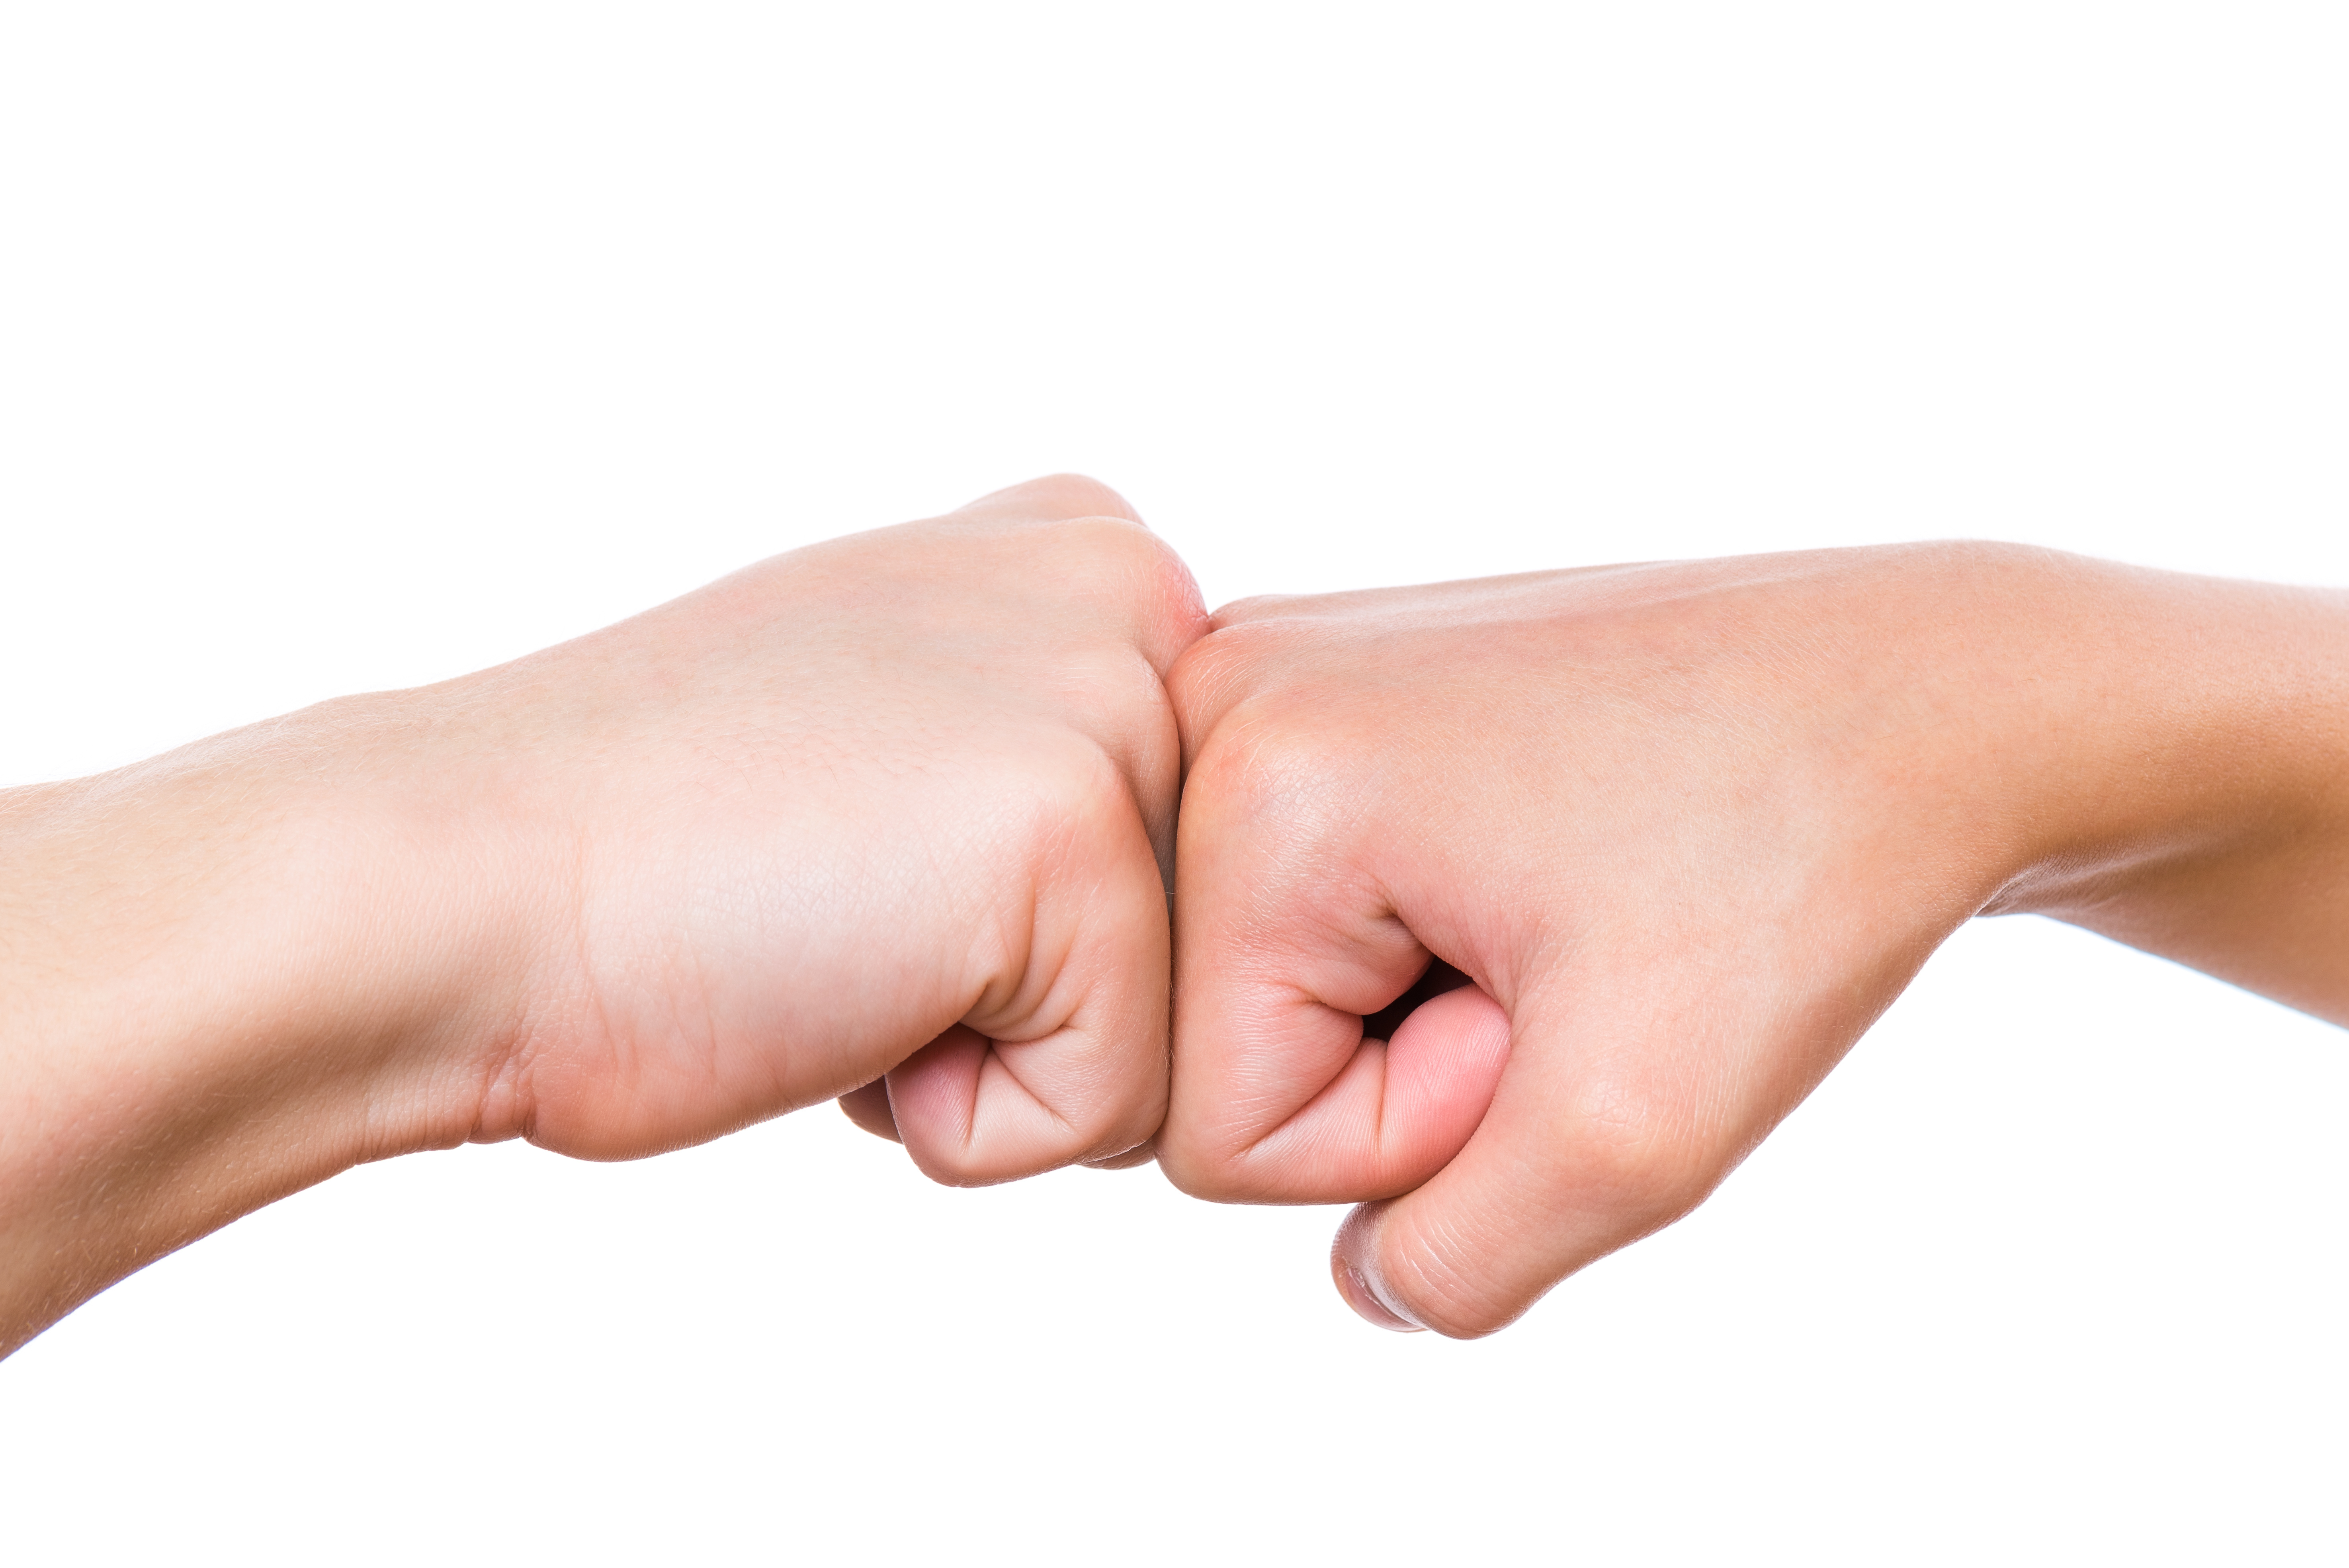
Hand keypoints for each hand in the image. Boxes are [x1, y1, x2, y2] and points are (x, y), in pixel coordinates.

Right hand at [0, 475, 1205, 1352]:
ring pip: (1166, 1031)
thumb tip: (1174, 830)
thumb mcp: (890, 703)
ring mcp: (1113, 706)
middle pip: (1200, 931)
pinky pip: (1105, 1110)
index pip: (1190, 843)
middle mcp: (1129, 589)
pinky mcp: (1078, 846)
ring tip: (835, 940)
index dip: (1022, 916)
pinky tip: (833, 996)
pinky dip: (959, 1120)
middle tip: (841, 898)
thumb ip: (1047, 720)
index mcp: (1089, 546)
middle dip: (1030, 987)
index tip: (862, 846)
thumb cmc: (656, 840)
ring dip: (992, 1054)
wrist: (449, 885)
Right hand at [1157, 544, 2348, 1335]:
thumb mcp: (1635, 1137)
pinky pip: (1317, 903)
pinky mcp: (1335, 682)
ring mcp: (1273, 674)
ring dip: (1421, 999)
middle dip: (1406, 1063)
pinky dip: (1428, 929)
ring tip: (1563, 907)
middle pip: (1227, 1052)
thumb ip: (1452, 1265)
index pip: (1221, 1132)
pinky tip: (1541, 866)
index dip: (1411, 1132)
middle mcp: (1226, 695)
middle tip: (1571, 959)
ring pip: (1276, 983)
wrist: (1929, 692)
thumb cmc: (1802, 874)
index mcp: (1260, 783)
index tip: (1555, 1012)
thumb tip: (1366, 1277)